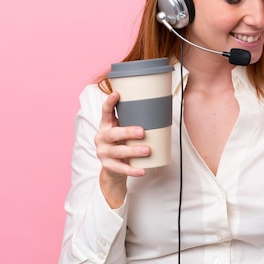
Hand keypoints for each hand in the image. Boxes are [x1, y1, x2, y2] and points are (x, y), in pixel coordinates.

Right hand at [94, 91, 149, 206]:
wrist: (113, 166)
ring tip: (147, 150)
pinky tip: (142, 170)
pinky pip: (121, 169)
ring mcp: (103, 152)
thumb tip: (160, 107)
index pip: (105, 112)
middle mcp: (102, 137)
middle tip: (142, 132)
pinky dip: (132, 170)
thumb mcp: (124, 129)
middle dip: (127, 132)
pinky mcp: (108, 166)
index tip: (117, 94)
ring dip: (133, 151)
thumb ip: (134, 120)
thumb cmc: (122, 142)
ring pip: (118, 152)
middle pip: (113, 134)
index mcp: (106, 125)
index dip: (109, 102)